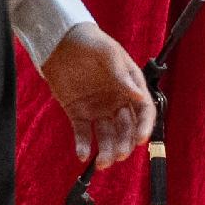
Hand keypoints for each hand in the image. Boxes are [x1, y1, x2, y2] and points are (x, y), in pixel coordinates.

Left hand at [41, 25, 154, 170]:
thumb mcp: (107, 53)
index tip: (140, 140)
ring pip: (107, 136)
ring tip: (102, 164)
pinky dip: (83, 146)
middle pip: (126, 128)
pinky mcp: (77, 113)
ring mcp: (97, 108)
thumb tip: (139, 95)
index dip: (144, 125)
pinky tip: (82, 155)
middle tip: (119, 156)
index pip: (143, 110)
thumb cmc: (89, 41)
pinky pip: (83, 133)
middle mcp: (116, 101)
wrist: (59, 39)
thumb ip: (122, 74)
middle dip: (125, 144)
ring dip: (107, 151)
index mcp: (129, 86)